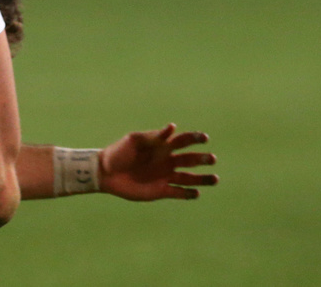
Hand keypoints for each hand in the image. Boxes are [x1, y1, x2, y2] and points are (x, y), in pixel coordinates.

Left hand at [99, 122, 217, 200]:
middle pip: (190, 160)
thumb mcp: (134, 140)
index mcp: (161, 146)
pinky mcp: (161, 191)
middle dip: (203, 159)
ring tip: (215, 179)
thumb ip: (153, 137)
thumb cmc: (118, 152)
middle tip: (212, 159)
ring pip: (189, 178)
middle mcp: (167, 161)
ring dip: (202, 179)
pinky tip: (196, 193)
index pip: (183, 140)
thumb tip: (172, 127)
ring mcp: (165, 176)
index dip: (195, 138)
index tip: (205, 138)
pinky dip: (188, 193)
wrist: (105, 172)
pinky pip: (179, 192)